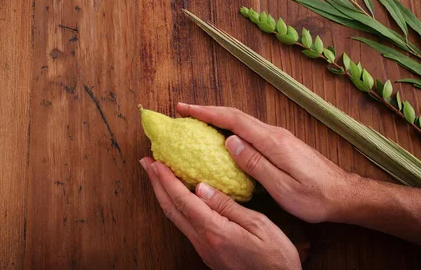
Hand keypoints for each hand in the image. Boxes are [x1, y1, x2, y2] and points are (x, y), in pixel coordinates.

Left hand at [140, 157, 300, 269]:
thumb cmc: (276, 257)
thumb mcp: (259, 225)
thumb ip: (228, 206)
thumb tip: (201, 187)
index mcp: (214, 231)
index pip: (183, 200)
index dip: (167, 179)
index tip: (155, 162)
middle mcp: (202, 241)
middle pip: (171, 208)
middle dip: (156, 184)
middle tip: (145, 163)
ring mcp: (203, 248)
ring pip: (175, 218)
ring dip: (163, 194)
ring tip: (156, 176)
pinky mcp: (207, 252)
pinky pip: (184, 224)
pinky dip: (175, 205)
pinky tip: (178, 196)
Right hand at [176, 103, 356, 223]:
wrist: (345, 195)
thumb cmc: (315, 196)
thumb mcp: (282, 186)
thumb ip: (255, 163)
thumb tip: (229, 141)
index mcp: (272, 141)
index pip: (233, 120)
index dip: (206, 112)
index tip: (184, 108)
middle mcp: (274, 133)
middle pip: (235, 116)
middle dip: (208, 112)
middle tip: (184, 112)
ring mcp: (279, 137)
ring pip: (242, 123)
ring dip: (219, 120)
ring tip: (197, 124)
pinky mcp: (282, 144)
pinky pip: (250, 131)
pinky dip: (231, 129)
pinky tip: (223, 139)